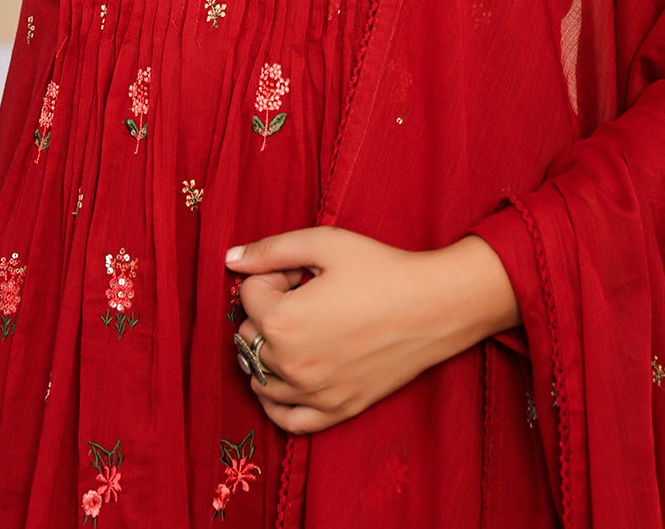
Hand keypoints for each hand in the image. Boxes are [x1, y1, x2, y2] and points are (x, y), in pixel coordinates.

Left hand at [226, 227, 519, 434]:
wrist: (434, 306)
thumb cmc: (381, 269)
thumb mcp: (324, 243)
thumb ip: (271, 250)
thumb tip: (230, 259)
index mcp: (282, 322)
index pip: (248, 294)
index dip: (273, 273)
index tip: (301, 270)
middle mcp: (291, 365)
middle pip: (248, 335)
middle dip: (267, 309)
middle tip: (305, 292)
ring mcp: (314, 393)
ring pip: (259, 377)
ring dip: (268, 349)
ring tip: (302, 325)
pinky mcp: (337, 410)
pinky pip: (287, 420)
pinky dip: (275, 402)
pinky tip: (283, 379)